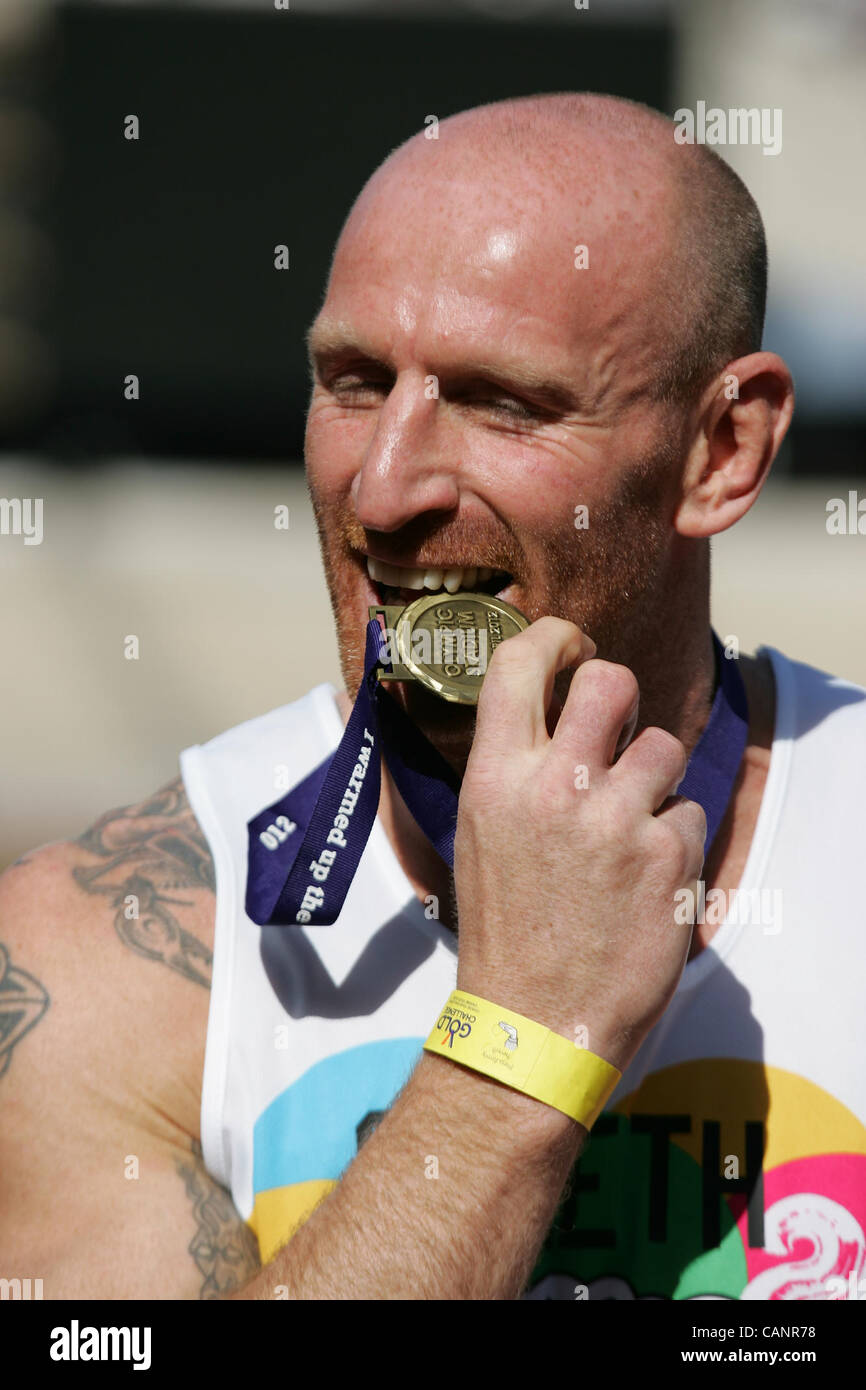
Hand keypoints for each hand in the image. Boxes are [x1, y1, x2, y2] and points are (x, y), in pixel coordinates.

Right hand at [453, 617, 704, 1073]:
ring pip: (663, 747)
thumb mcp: (481, 834)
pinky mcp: (666, 858)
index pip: (519, 663)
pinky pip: (689, 812)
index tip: (572, 643)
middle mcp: (554, 787)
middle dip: (621, 694)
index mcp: (495, 778)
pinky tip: (645, 880)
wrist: (529, 1024)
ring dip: (654, 780)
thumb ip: (516, 770)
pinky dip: (674, 840)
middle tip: (617, 728)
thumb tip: (554, 719)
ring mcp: (614, 820)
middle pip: (610, 681)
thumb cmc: (504, 931)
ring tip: (629, 828)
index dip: (553, 635)